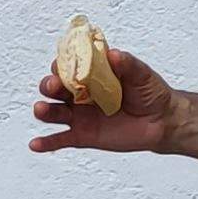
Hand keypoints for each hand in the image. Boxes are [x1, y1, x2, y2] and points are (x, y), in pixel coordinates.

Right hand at [29, 42, 182, 155]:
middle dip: (49, 85)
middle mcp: (80, 95)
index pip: (69, 67)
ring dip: (44, 110)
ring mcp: (79, 116)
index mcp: (91, 76)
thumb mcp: (142, 74)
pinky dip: (46, 143)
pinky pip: (60, 140)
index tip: (62, 64)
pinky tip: (35, 144)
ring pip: (54, 113)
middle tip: (53, 86)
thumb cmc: (150, 93)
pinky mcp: (82, 136)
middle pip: (55, 89)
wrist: (161, 122)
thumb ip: (127, 64)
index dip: (62, 65)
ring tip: (41, 109)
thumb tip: (113, 54)